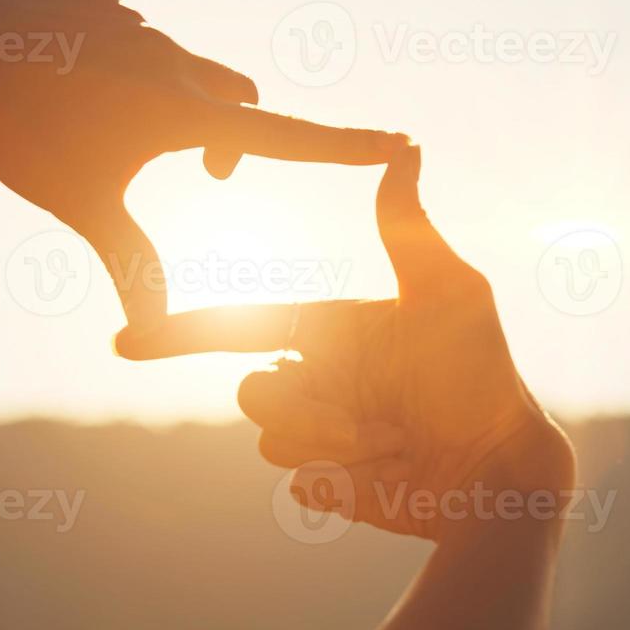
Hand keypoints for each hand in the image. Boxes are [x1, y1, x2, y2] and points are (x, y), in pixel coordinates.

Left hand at [0, 0, 406, 335]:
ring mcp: (133, 22)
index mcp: (183, 111)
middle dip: (230, 139)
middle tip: (207, 177)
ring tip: (106, 128)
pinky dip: (116, 64)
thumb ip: (133, 265)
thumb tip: (153, 336)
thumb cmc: (19, 140)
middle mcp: (172, 58)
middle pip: (236, 100)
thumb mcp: (83, 209)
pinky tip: (68, 82)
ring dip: (167, 101)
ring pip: (178, 65)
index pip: (285, 137)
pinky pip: (127, 34)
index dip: (345, 145)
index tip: (399, 141)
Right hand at [117, 146, 575, 541]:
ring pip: (270, 439)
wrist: (504, 470)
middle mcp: (316, 380)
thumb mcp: (449, 291)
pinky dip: (343, 480)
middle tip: (378, 419)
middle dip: (309, 405)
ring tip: (394, 442)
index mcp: (329, 331)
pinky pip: (298, 482)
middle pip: (251, 389)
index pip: (240, 326)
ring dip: (334, 443)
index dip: (179, 333)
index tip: (125, 342)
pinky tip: (391, 474)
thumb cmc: (483, 373)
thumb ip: (406, 227)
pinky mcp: (328, 484)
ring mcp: (318, 437)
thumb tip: (404, 145)